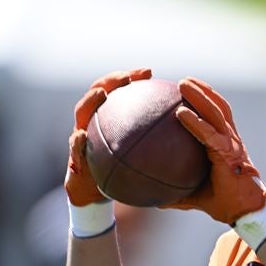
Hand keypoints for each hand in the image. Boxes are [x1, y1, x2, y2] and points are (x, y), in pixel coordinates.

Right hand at [65, 68, 151, 206]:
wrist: (96, 193)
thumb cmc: (124, 174)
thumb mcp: (144, 160)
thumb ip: (161, 147)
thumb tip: (192, 137)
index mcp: (110, 120)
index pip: (120, 92)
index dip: (131, 79)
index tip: (149, 72)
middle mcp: (93, 122)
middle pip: (98, 93)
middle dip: (111, 81)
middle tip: (126, 77)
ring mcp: (79, 136)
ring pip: (81, 112)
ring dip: (90, 101)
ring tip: (102, 94)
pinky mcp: (73, 156)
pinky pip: (74, 147)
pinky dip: (76, 141)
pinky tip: (81, 136)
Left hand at [163, 77, 265, 224]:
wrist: (245, 212)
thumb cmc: (225, 204)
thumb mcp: (195, 196)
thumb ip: (176, 193)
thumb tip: (155, 200)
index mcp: (226, 146)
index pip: (217, 117)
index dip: (205, 102)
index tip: (187, 93)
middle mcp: (231, 140)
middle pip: (218, 107)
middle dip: (202, 91)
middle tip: (182, 81)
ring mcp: (232, 144)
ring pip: (217, 112)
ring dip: (200, 95)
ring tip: (183, 83)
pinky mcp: (230, 153)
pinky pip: (210, 133)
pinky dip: (196, 122)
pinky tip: (180, 113)